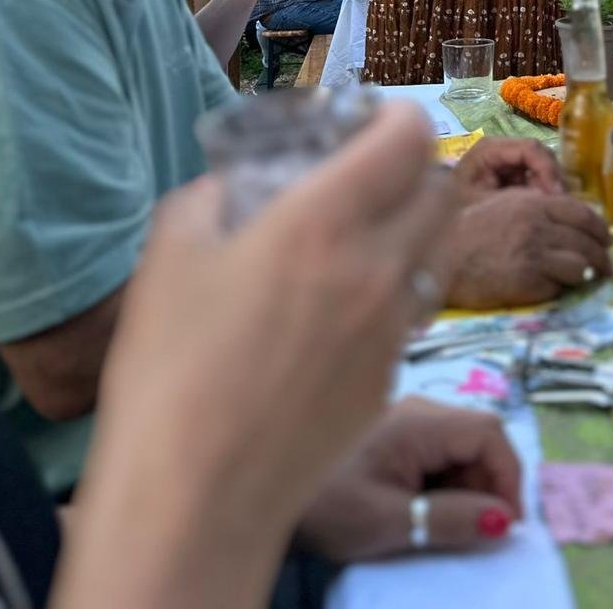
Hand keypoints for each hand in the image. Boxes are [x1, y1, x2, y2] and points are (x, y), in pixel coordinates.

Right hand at [58, 104, 453, 605]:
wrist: (194, 495)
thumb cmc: (170, 366)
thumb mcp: (170, 250)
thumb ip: (214, 195)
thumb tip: (239, 184)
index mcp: (324, 221)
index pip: (410, 139)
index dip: (400, 116)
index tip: (374, 118)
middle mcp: (378, 267)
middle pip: (442, 190)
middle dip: (416, 168)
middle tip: (374, 173)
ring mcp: (393, 328)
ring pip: (440, 252)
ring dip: (417, 228)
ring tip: (370, 236)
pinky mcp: (391, 379)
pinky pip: (414, 313)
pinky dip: (396, 292)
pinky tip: (346, 310)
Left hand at [297, 397, 521, 561]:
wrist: (258, 491)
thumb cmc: (324, 506)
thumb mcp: (389, 522)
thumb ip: (449, 519)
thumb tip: (504, 520)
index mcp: (418, 420)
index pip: (489, 432)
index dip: (509, 477)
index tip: (506, 526)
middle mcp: (416, 409)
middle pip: (476, 437)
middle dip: (485, 485)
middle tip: (470, 533)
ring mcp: (402, 418)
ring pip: (457, 446)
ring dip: (463, 486)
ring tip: (437, 525)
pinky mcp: (390, 433)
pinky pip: (434, 451)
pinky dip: (440, 482)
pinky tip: (416, 510)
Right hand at [444, 188, 611, 308]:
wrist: (443, 259)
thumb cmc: (470, 230)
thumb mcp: (505, 204)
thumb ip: (537, 207)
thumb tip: (570, 221)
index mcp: (534, 204)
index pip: (582, 214)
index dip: (600, 229)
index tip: (606, 240)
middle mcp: (538, 227)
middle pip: (587, 243)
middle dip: (602, 257)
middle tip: (606, 267)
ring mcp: (534, 256)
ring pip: (581, 267)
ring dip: (585, 275)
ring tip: (585, 280)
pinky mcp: (528, 284)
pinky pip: (559, 288)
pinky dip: (560, 289)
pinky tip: (553, 288)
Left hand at [452, 138, 564, 203]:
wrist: (439, 224)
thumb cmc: (458, 214)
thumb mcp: (484, 205)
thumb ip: (516, 198)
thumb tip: (552, 199)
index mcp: (490, 149)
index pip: (531, 149)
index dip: (548, 170)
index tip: (556, 197)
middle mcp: (502, 150)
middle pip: (541, 156)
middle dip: (553, 180)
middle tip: (559, 207)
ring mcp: (509, 163)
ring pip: (544, 168)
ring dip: (551, 189)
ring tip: (553, 211)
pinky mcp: (515, 176)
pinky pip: (539, 180)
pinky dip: (546, 194)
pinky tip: (546, 211)